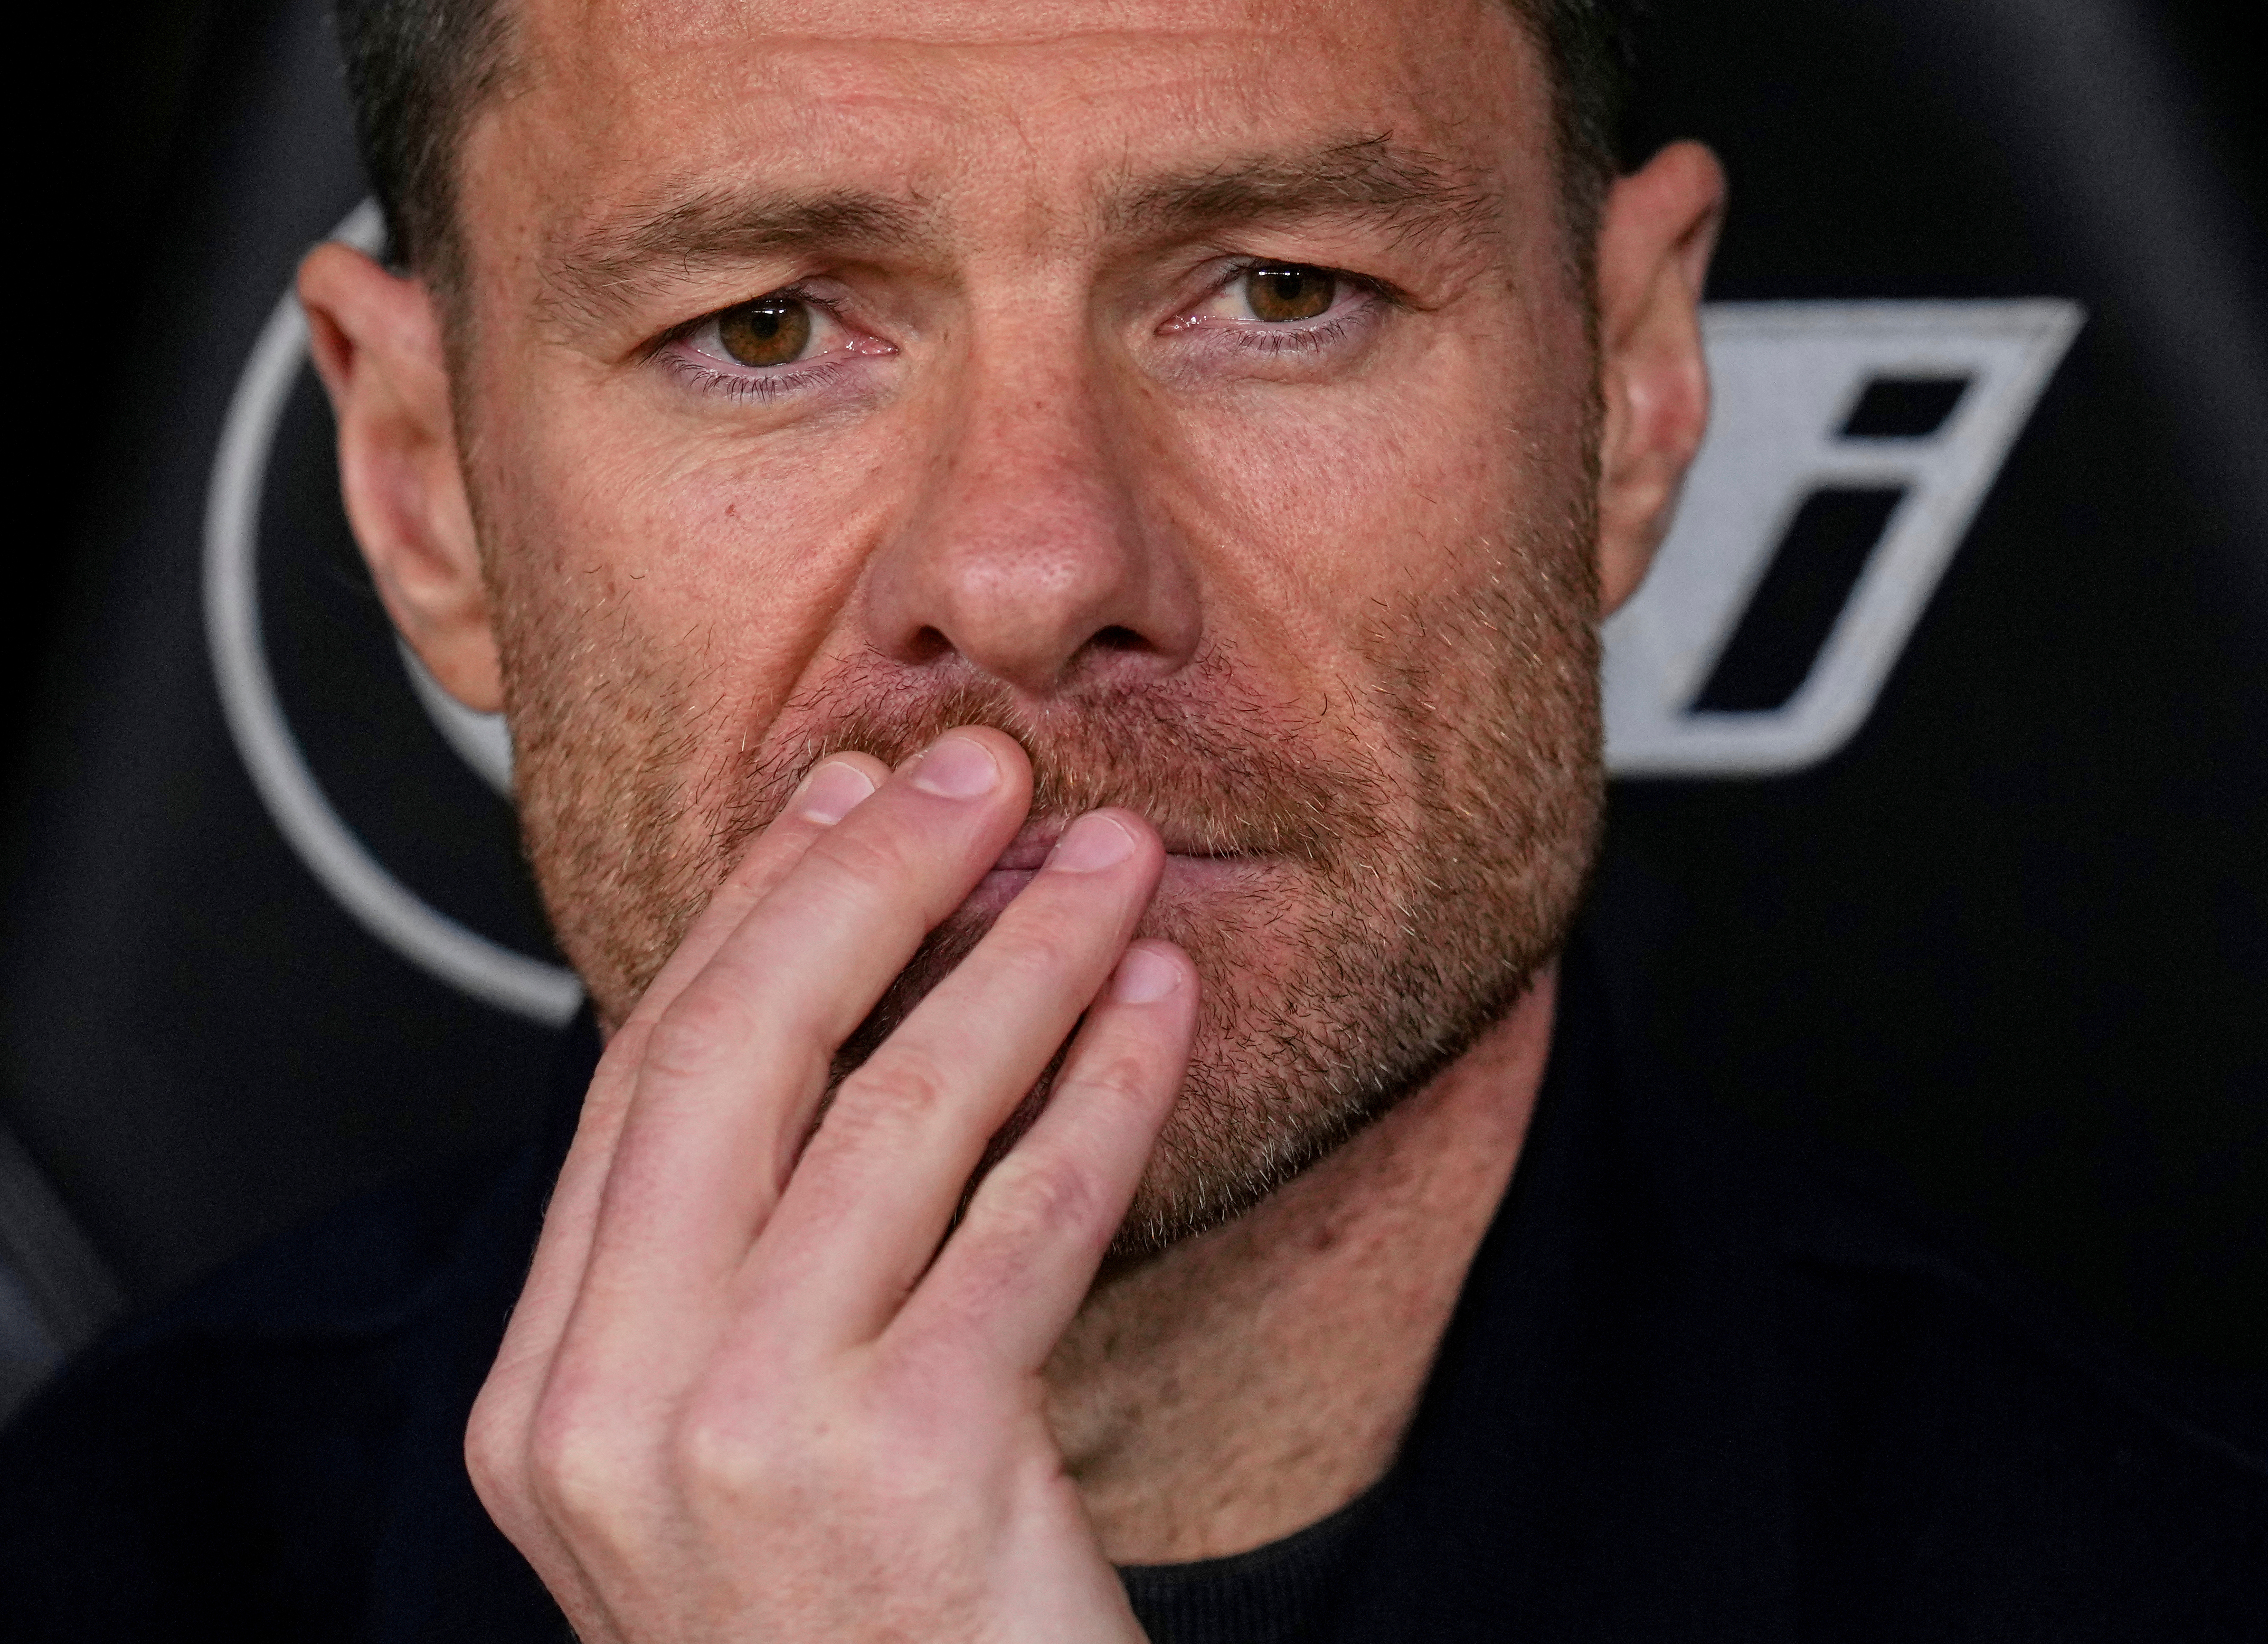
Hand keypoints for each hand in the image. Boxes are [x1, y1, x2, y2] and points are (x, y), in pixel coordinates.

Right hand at [465, 728, 1192, 1641]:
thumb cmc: (856, 1632)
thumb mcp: (737, 1443)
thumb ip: (738, 1258)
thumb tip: (816, 1000)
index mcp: (552, 1390)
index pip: (645, 1077)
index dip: (756, 911)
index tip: (845, 794)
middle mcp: (608, 1409)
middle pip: (736, 1053)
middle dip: (868, 878)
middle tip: (981, 770)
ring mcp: (740, 1442)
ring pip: (895, 1109)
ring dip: (1020, 954)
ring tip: (1109, 863)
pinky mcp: (901, 1469)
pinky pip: (1028, 1217)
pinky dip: (1110, 1088)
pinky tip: (1163, 1009)